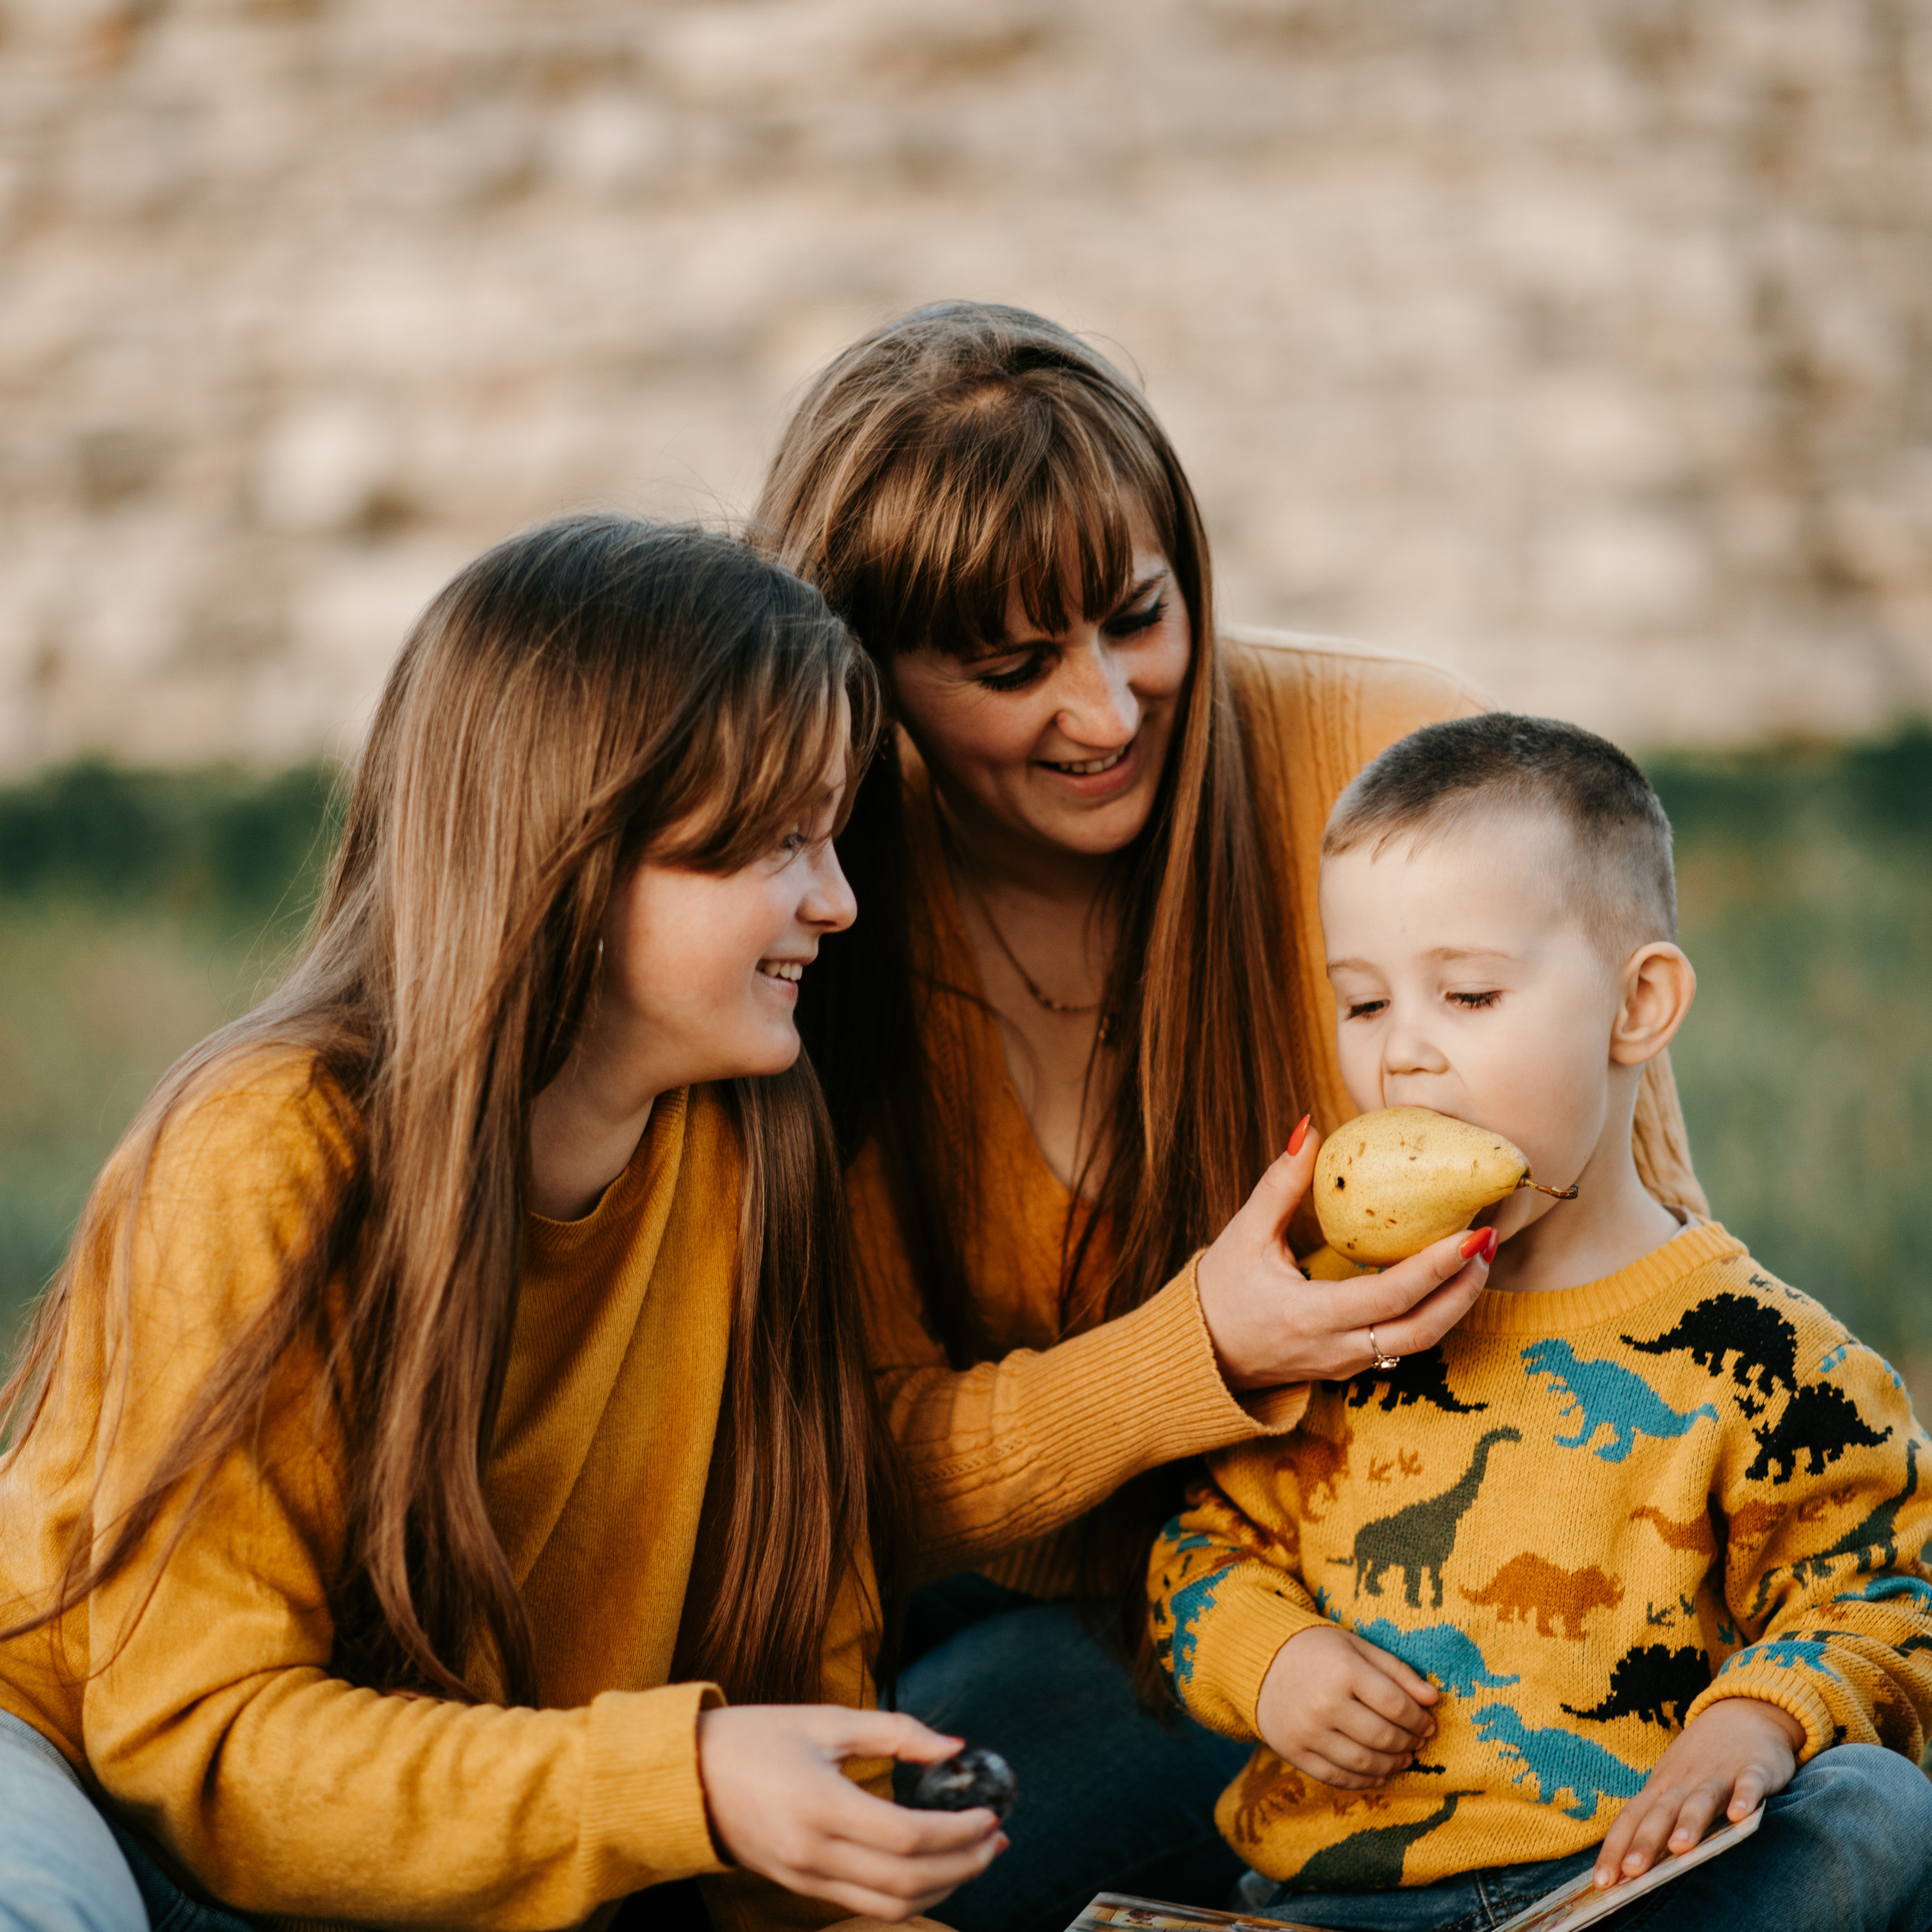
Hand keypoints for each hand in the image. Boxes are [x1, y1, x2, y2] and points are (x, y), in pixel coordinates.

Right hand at [697, 1705, 1005, 1920]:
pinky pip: (868, 1905)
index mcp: (820, 1806)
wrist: (686, 1778)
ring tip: (975, 1855)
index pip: (907, 1837)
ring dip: (944, 1886)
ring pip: (892, 1905)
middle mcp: (814, 1854)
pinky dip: (911, 1894)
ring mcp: (806, 1878)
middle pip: (909, 1881)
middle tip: (996, 1837)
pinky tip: (933, 1867)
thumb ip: (894, 1732)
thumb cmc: (754, 1737)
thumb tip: (954, 1746)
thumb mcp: (826, 1720)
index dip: (958, 1831)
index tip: (991, 1813)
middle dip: (964, 1863)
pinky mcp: (802, 1887)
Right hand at [1196, 1123, 1494, 1389]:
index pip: (1392, 1295)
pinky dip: (1432, 1311)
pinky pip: (1402, 1343)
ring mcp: (1347, 1364)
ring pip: (1419, 1342)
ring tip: (1478, 1257)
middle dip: (1464, 1288)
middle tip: (1490, 1240)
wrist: (1201, 1356)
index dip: (1439, 1266)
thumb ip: (1280, 1184)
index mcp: (1311, 1316)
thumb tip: (1309, 1128)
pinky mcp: (1351, 1366)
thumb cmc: (1219, 1291)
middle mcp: (1337, 1348)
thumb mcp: (1245, 1234)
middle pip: (1422, 1329)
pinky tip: (1444, 1278)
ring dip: (1455, 1302)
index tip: (1474, 1232)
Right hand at [1255, 1623, 1439, 1789]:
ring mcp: (1308, 1731)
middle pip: (1383, 1737)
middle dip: (1409, 1742)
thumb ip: (1397, 1671)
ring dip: (1392, 1764)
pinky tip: (1377, 1772)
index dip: (1420, 1719)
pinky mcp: (1294, 1752)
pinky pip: (1337, 1776)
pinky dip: (1364, 1779)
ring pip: (1364, 1762)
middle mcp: (1325, 1703)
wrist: (1260, 1661)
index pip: (1396, 1705)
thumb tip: (1434, 1700)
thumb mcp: (1356, 1646)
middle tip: (1417, 1741)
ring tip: (1403, 1757)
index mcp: (1343, 1670)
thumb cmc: (1317, 1651)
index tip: (1428, 1723)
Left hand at [1593, 1697, 1803, 1887]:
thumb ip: (1660, 1822)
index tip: (1601, 1883)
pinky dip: (1744, 1798)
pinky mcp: (1753, 1770)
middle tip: (1630, 1873)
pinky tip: (1740, 1816)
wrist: (1742, 1714)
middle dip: (1644, 1843)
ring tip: (1679, 1848)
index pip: (1630, 1819)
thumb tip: (1633, 1871)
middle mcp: (1683, 1782)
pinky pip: (1748, 1785)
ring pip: (1701, 1800)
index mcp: (1660, 1789)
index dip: (1615, 1849)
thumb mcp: (1674, 1789)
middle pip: (1660, 1814)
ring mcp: (1718, 1774)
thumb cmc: (1700, 1764)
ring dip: (1690, 1822)